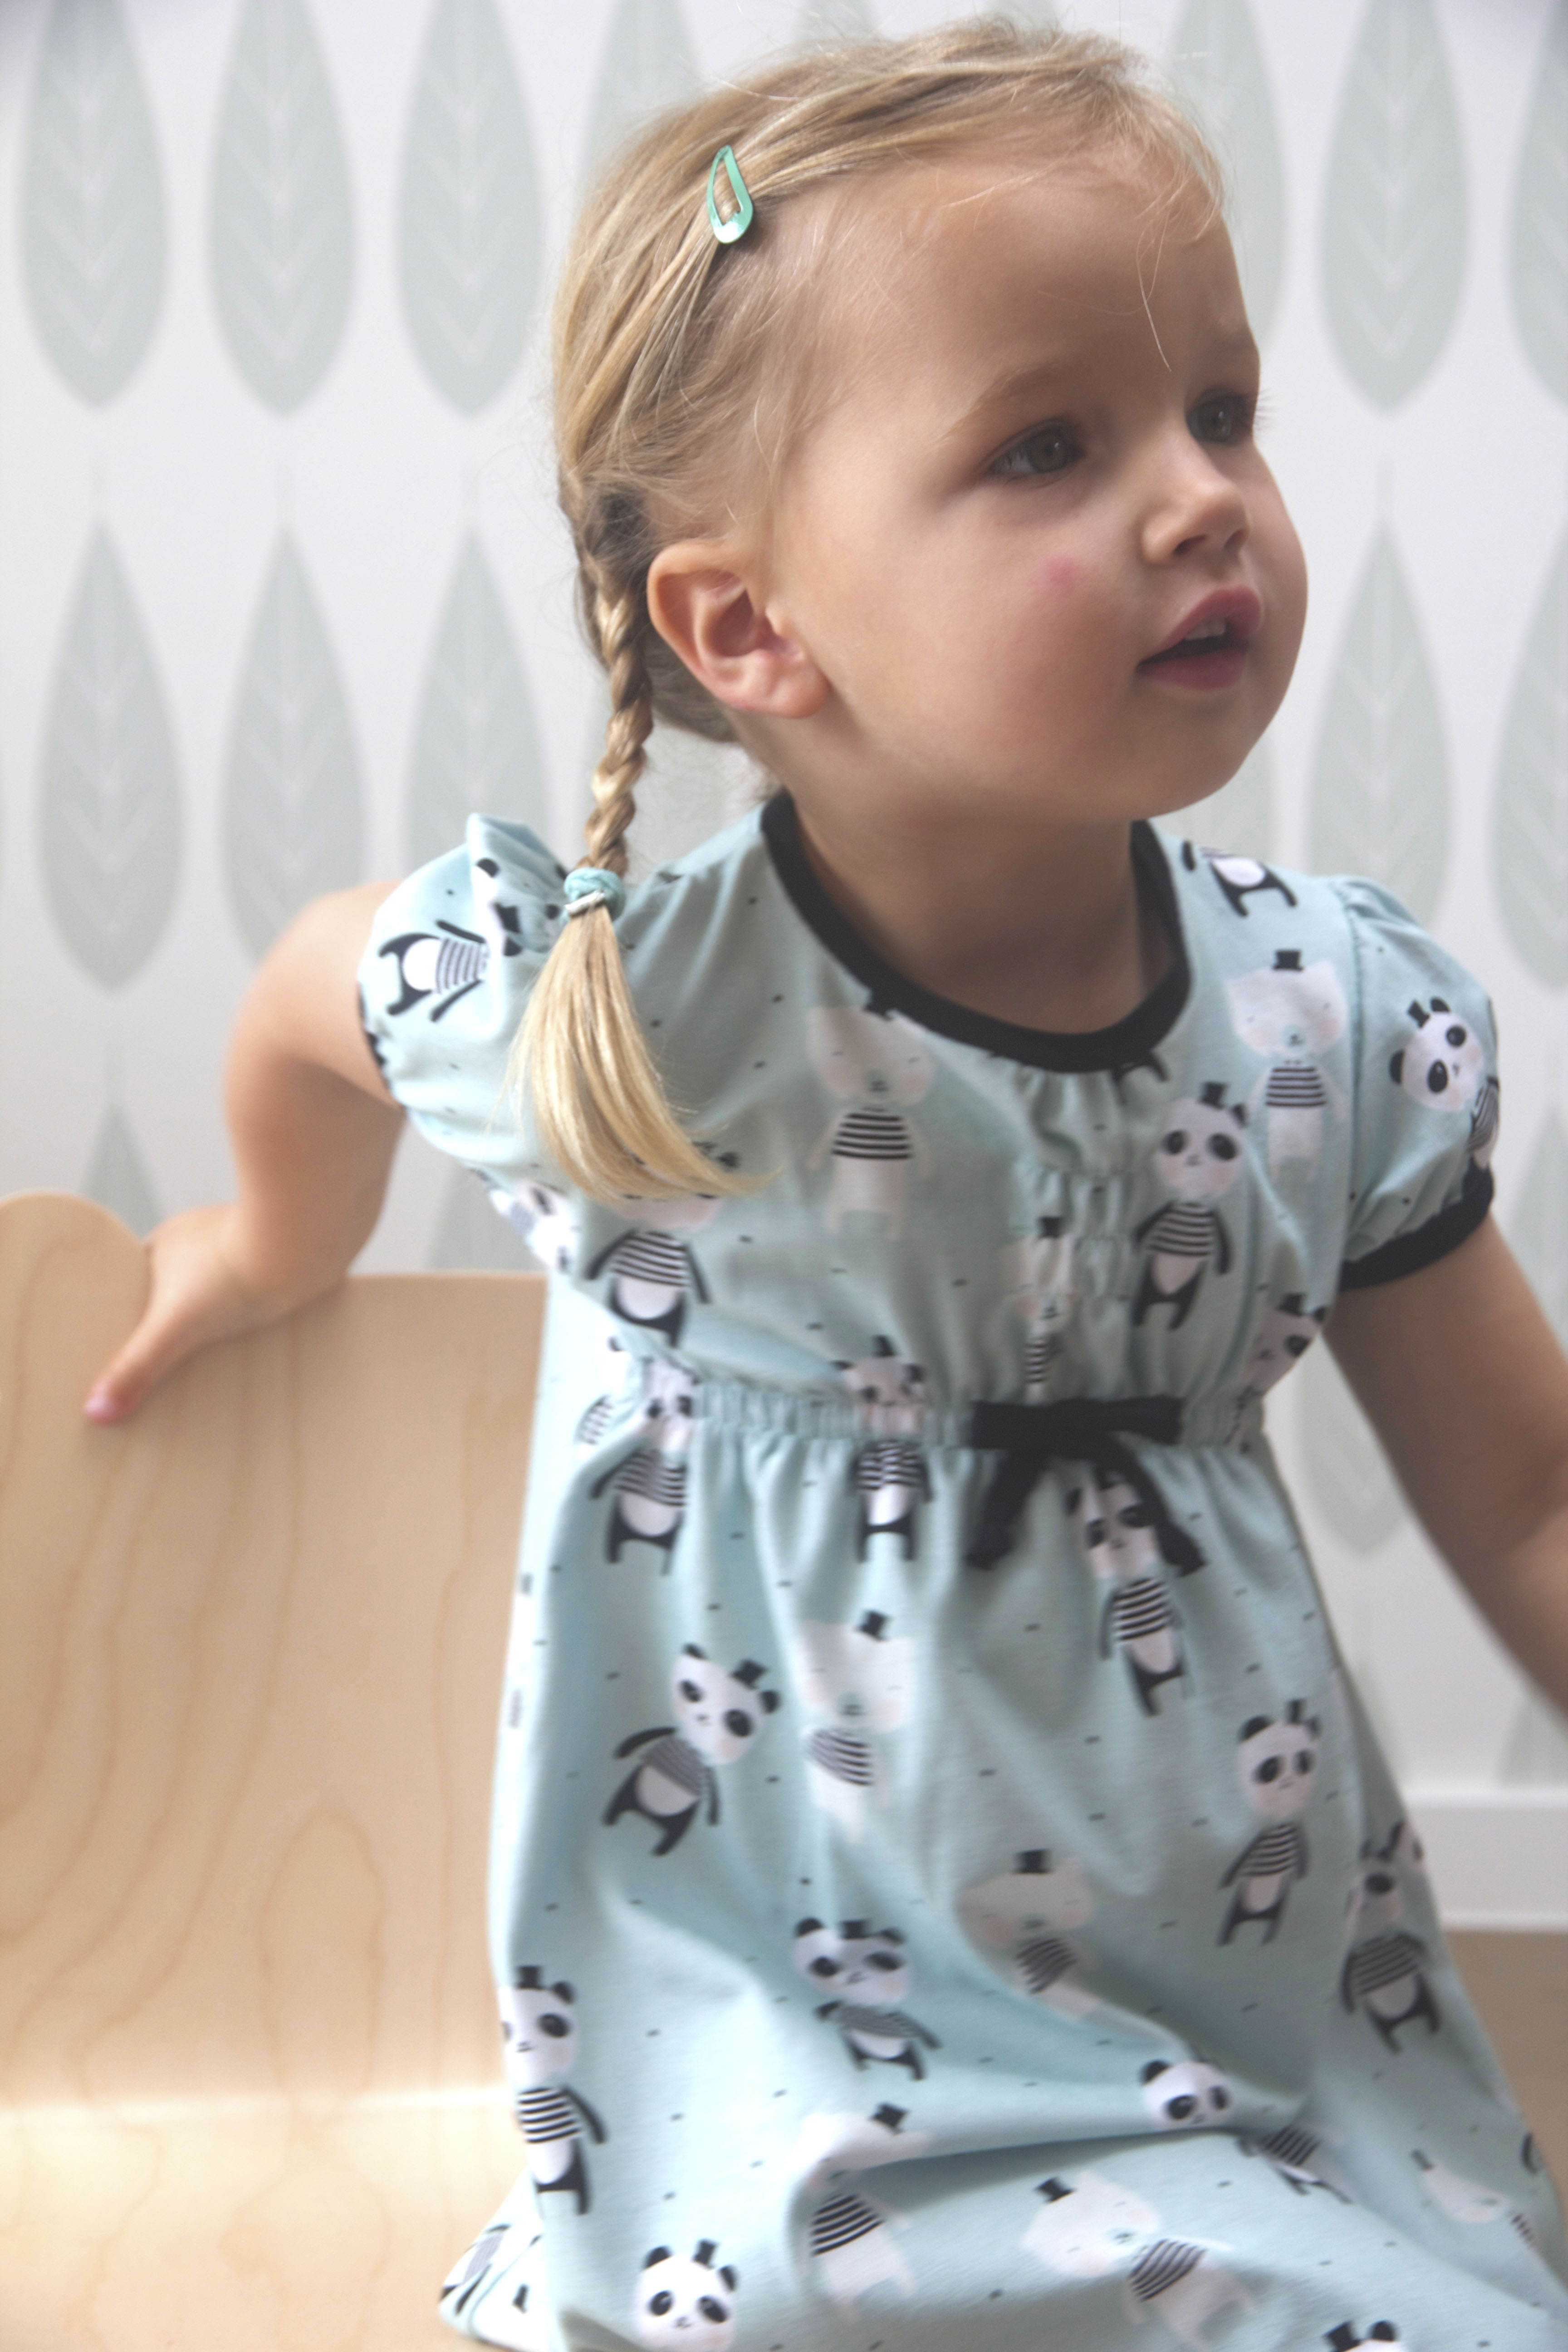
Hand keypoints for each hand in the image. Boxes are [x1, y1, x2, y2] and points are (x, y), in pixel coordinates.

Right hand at [83, 1203, 326, 1423]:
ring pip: (223, 1296)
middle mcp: (208, 1238)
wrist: (313, 1244)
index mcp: (170, 1241)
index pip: (137, 1285)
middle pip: (180, 1293)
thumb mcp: (178, 1326)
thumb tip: (95, 1413)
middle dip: (176, 1327)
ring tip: (213, 1372)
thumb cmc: (239, 1272)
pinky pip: (263, 1297)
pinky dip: (258, 1319)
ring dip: (221, 1325)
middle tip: (167, 1374)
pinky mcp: (287, 1263)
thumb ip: (137, 1368)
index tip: (125, 1353)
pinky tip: (259, 1349)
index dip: (131, 1318)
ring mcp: (249, 1248)